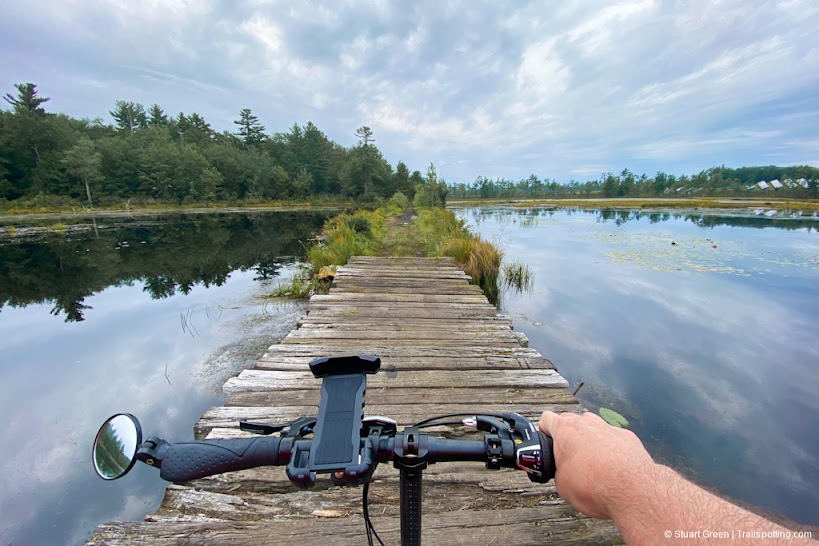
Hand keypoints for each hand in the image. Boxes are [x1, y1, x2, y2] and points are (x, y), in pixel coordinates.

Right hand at [538, 410, 655, 518]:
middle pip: (571, 419)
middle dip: (568, 434)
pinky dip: (611, 448)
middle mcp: (587, 423)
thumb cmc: (596, 486)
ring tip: (591, 459)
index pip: (547, 419)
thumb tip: (564, 473)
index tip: (546, 439)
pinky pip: (614, 437)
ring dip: (589, 438)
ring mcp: (608, 428)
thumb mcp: (563, 485)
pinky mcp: (627, 437)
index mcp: (565, 431)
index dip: (544, 430)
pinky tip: (613, 465)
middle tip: (568, 454)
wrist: (632, 491)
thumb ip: (559, 471)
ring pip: (593, 425)